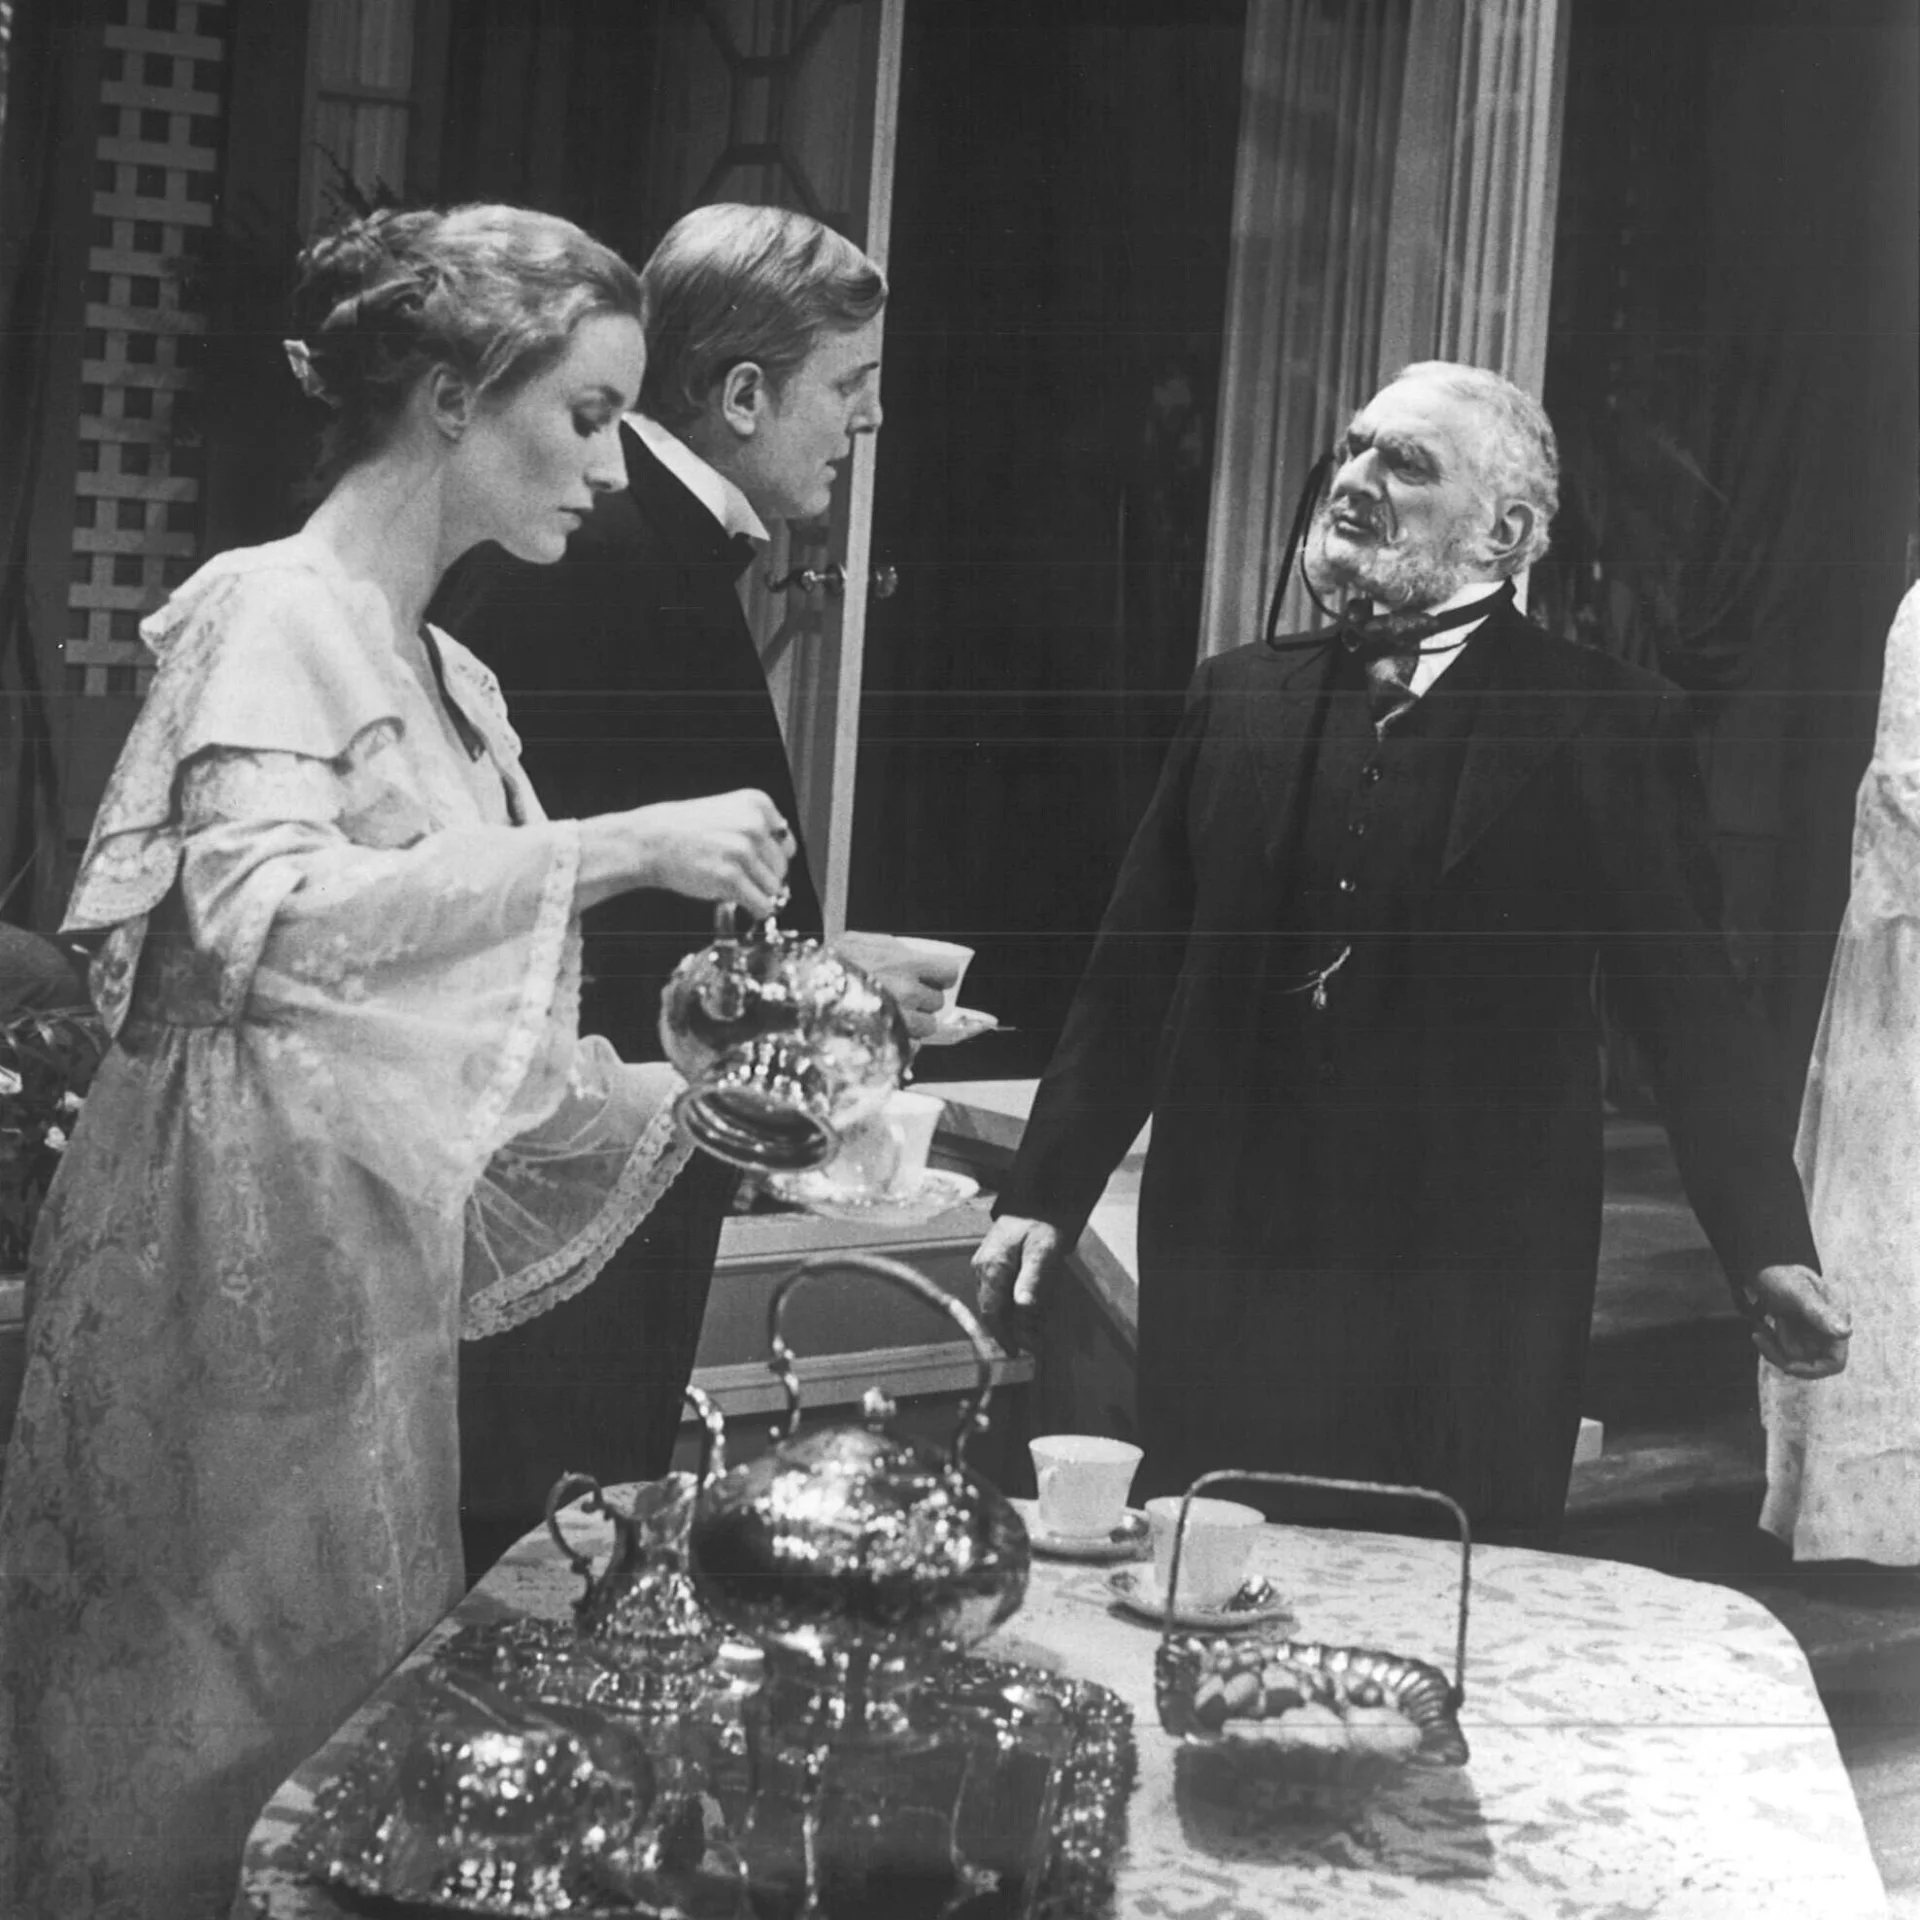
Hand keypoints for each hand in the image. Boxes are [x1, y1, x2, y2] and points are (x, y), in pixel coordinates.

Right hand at [618, 789, 791, 917]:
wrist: (650, 840)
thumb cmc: (687, 830)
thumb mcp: (728, 813)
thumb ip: (759, 830)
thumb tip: (785, 866)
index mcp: (758, 803)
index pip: (786, 844)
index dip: (768, 858)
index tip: (749, 861)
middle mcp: (754, 824)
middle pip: (782, 868)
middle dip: (762, 877)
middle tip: (735, 875)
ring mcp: (743, 851)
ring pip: (774, 888)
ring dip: (756, 893)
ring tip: (730, 884)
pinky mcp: (731, 878)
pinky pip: (762, 905)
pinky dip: (755, 909)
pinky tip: (739, 902)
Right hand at [832, 931, 950, 1041]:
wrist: (798, 994)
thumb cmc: (825, 966)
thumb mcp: (856, 941)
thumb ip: (889, 947)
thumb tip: (912, 953)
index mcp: (904, 964)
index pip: (947, 973)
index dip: (940, 976)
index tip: (932, 978)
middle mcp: (907, 993)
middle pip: (936, 1002)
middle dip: (923, 1001)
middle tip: (900, 997)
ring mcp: (899, 1021)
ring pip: (926, 1028)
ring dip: (913, 1023)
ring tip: (888, 1016)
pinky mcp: (889, 1045)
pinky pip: (909, 1047)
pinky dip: (900, 1042)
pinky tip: (881, 1032)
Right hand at [971, 1214, 1061, 1353]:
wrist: (1034, 1204)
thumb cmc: (1040, 1227)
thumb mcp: (1042, 1252)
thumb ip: (1031, 1280)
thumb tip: (1022, 1307)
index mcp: (991, 1267)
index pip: (991, 1311)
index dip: (1001, 1335)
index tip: (1015, 1352)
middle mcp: (981, 1270)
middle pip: (990, 1311)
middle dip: (1008, 1332)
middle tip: (1030, 1347)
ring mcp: (982, 1268)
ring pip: (992, 1304)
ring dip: (1009, 1321)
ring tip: (1031, 1335)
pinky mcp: (988, 1267)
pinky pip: (995, 1294)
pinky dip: (1008, 1308)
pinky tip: (1024, 1314)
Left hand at [1745, 1264, 1850, 1378]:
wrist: (1762, 1266)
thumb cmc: (1781, 1274)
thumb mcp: (1798, 1291)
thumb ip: (1819, 1312)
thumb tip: (1846, 1333)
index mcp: (1835, 1322)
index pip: (1834, 1363)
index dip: (1813, 1370)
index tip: (1787, 1364)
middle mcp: (1825, 1332)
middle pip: (1809, 1365)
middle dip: (1783, 1355)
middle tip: (1759, 1336)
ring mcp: (1809, 1335)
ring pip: (1793, 1359)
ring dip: (1773, 1347)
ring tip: (1762, 1324)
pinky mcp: (1794, 1335)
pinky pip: (1782, 1352)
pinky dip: (1769, 1344)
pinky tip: (1759, 1328)